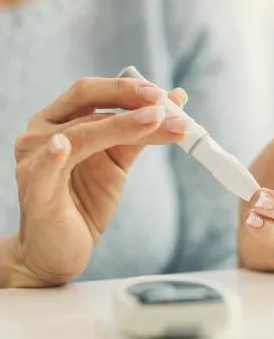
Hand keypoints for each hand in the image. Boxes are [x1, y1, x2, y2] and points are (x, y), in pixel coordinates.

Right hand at [5, 77, 188, 286]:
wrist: (60, 249)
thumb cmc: (85, 203)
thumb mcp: (117, 165)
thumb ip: (139, 136)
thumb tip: (174, 106)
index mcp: (61, 122)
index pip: (94, 92)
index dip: (128, 89)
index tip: (165, 95)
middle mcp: (43, 133)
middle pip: (85, 100)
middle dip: (126, 96)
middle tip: (161, 101)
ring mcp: (35, 159)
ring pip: (80, 133)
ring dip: (121, 125)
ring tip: (156, 120)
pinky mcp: (35, 189)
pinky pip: (45, 168)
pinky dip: (55, 154)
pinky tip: (64, 145)